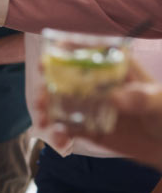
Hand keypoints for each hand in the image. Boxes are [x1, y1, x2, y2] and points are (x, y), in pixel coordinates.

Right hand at [40, 58, 161, 170]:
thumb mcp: (159, 102)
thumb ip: (141, 97)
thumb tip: (115, 98)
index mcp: (112, 67)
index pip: (85, 52)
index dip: (64, 51)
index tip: (49, 59)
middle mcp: (96, 83)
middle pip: (64, 77)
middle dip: (47, 85)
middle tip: (41, 97)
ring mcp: (89, 105)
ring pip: (60, 102)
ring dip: (47, 109)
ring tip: (44, 120)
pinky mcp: (87, 127)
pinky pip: (68, 128)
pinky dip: (60, 133)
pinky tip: (61, 141)